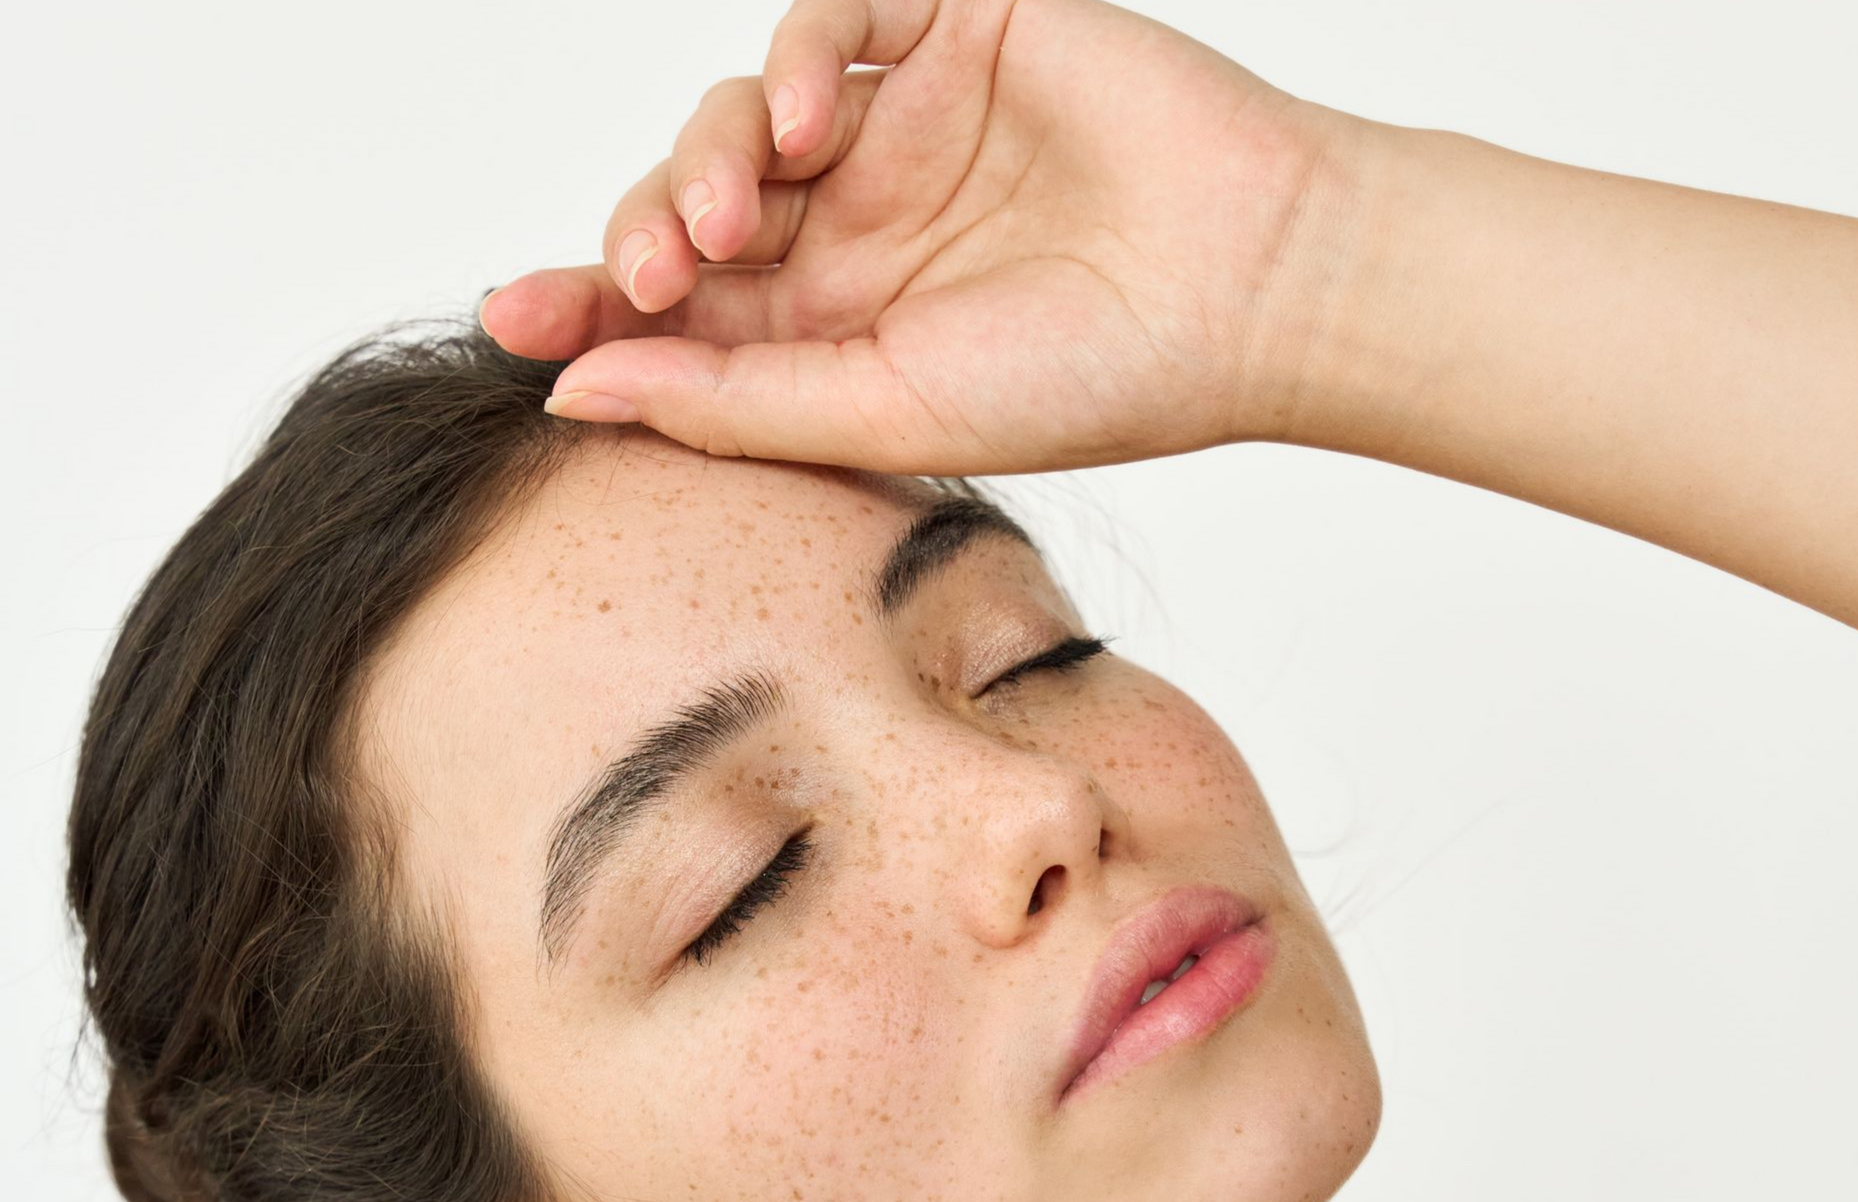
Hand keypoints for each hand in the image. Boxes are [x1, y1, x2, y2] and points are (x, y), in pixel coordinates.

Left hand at [478, 0, 1370, 473]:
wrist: (1248, 291)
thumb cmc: (1091, 380)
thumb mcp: (887, 412)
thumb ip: (734, 404)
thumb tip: (579, 399)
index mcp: (837, 332)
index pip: (685, 315)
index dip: (592, 311)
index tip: (516, 325)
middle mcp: (855, 231)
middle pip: (691, 210)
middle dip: (639, 239)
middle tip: (640, 278)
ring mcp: (900, 129)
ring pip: (741, 111)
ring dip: (705, 155)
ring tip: (724, 218)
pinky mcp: (950, 31)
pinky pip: (828, 18)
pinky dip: (791, 58)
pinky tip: (804, 126)